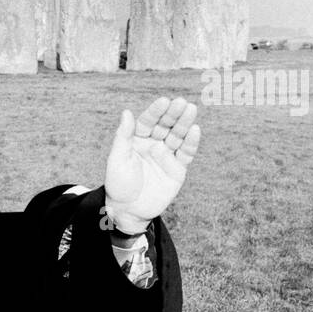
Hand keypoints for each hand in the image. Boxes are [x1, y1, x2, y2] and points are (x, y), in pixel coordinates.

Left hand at [103, 97, 200, 232]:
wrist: (128, 210)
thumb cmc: (118, 184)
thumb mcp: (117, 159)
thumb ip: (123, 136)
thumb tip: (127, 112)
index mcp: (137, 140)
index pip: (148, 122)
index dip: (156, 112)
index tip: (164, 101)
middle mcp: (153, 145)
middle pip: (165, 126)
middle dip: (173, 114)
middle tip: (182, 102)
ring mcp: (166, 156)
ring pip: (178, 136)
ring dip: (185, 123)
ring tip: (191, 110)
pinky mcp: (177, 169)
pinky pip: (186, 153)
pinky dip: (191, 142)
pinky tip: (195, 130)